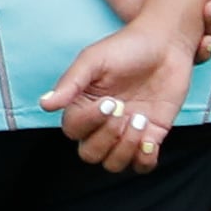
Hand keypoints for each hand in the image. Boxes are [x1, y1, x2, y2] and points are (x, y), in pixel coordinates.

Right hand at [44, 18, 193, 172]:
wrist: (166, 44)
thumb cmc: (126, 48)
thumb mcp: (93, 59)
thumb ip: (70, 83)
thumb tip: (45, 104)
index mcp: (82, 104)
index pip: (72, 130)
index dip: (89, 122)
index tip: (109, 101)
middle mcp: (102, 123)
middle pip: (90, 154)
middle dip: (106, 138)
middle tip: (123, 110)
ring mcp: (126, 132)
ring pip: (114, 164)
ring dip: (125, 148)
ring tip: (140, 120)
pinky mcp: (152, 136)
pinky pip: (142, 165)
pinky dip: (145, 160)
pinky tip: (150, 139)